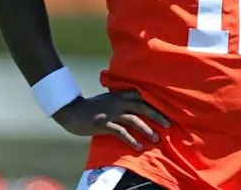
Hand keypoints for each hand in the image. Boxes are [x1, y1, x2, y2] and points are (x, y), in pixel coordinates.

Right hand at [52, 89, 170, 150]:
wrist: (72, 112)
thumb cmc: (92, 107)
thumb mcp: (108, 99)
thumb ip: (121, 99)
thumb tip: (137, 104)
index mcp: (119, 94)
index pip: (141, 95)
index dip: (154, 102)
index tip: (167, 109)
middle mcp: (116, 101)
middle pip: (141, 106)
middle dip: (156, 115)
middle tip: (168, 124)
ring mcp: (110, 112)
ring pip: (133, 119)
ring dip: (146, 129)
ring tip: (156, 138)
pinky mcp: (103, 123)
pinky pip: (120, 132)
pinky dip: (131, 140)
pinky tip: (138, 147)